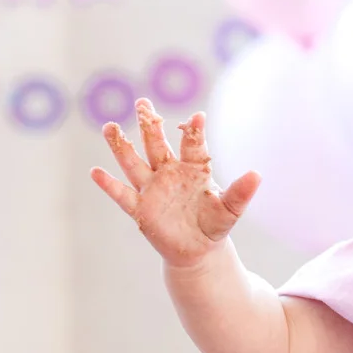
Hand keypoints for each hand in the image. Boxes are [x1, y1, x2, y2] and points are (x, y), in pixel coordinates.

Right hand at [93, 99, 260, 267]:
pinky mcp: (140, 209)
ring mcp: (152, 189)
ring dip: (121, 146)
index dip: (195, 132)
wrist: (197, 249)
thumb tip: (257, 174)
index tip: (198, 116)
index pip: (193, 145)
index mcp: (193, 168)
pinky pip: (122, 194)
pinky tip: (96, 172)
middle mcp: (169, 172)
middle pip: (157, 145)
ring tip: (110, 126)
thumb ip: (240, 192)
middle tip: (143, 103)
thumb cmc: (214, 223)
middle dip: (149, 125)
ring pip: (134, 163)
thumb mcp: (230, 210)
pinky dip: (109, 184)